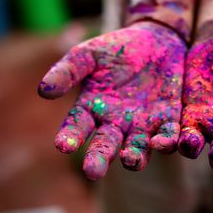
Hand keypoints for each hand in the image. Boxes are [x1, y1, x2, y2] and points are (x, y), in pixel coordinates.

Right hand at [38, 21, 184, 178]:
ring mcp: (143, 124)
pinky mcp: (168, 119)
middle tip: (92, 171)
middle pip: (106, 146)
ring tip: (129, 159)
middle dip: (99, 158)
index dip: (70, 137)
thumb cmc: (116, 49)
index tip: (62, 145)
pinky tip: (163, 142)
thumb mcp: (89, 54)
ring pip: (138, 148)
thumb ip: (68, 71)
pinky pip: (169, 134)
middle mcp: (116, 123)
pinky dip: (168, 141)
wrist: (154, 41)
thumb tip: (43, 90)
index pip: (77, 127)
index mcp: (92, 109)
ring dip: (134, 157)